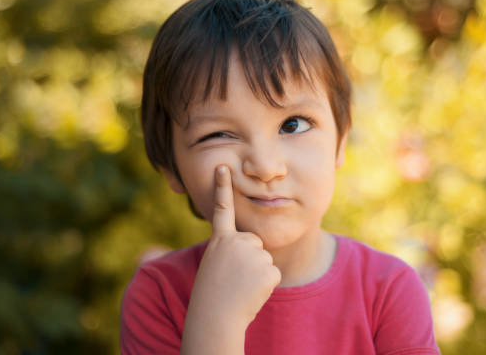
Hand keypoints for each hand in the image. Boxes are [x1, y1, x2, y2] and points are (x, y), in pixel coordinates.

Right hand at [183, 165, 281, 344]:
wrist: (215, 318)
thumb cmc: (212, 294)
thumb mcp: (214, 264)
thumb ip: (229, 249)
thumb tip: (251, 244)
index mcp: (220, 241)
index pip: (223, 209)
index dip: (222, 187)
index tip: (223, 167)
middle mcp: (236, 243)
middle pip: (254, 242)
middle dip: (250, 259)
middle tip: (234, 277)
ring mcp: (253, 255)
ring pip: (265, 259)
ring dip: (256, 274)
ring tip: (240, 286)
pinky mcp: (268, 270)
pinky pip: (273, 274)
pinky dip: (265, 285)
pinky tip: (251, 291)